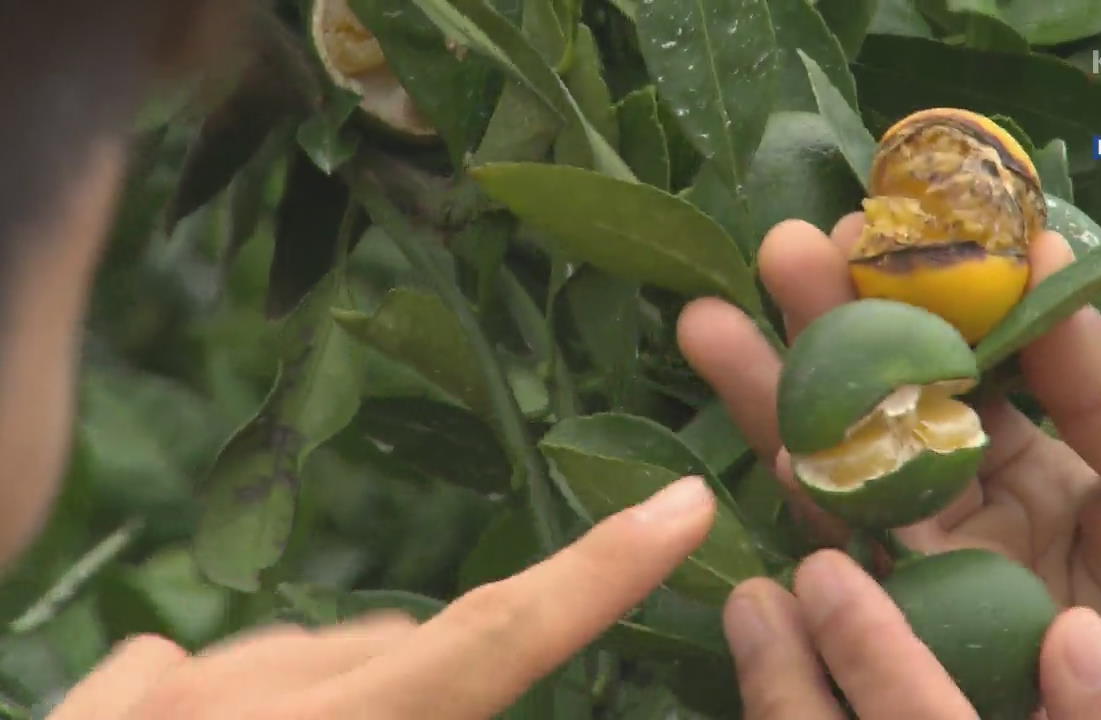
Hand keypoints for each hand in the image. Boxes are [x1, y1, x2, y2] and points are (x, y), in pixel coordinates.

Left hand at [48, 477, 715, 719]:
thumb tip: (458, 678)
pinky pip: (204, 668)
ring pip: (315, 661)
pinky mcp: (106, 700)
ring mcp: (162, 692)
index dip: (598, 572)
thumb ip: (424, 704)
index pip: (489, 641)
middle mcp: (239, 701)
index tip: (684, 504)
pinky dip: (234, 702)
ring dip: (342, 702)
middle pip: (406, 656)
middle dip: (441, 687)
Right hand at [678, 217, 1100, 718]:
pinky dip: (819, 541)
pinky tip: (772, 462)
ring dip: (781, 413)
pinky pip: (873, 603)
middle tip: (772, 252)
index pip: (956, 375)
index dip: (908, 303)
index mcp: (1050, 470)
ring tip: (715, 328)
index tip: (866, 227)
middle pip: (880, 424)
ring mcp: (956, 595)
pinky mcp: (947, 669)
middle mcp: (983, 526)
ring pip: (852, 497)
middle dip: (817, 336)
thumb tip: (1035, 252)